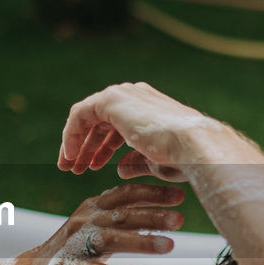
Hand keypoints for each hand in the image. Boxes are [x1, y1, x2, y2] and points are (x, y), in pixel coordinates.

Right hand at [24, 182, 185, 264]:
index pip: (124, 194)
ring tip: (169, 245)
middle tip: (180, 219)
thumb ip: (120, 219)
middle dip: (153, 215)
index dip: (152, 193)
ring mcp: (75, 246)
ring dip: (141, 240)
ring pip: (111, 239)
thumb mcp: (95, 228)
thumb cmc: (72, 251)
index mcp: (91, 208)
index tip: (179, 195)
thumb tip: (159, 214)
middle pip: (122, 214)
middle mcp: (84, 222)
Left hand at [57, 82, 219, 177]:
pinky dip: (72, 135)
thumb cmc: (182, 157)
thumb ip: (135, 161)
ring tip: (70, 168)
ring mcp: (122, 95)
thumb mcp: (154, 161)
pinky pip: (80, 115)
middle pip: (100, 120)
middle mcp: (134, 96)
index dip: (101, 147)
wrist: (193, 146)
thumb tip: (120, 168)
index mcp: (148, 106)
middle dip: (86, 146)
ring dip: (77, 143)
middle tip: (75, 169)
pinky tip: (72, 156)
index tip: (92, 167)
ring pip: (87, 117)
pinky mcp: (110, 100)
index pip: (116, 124)